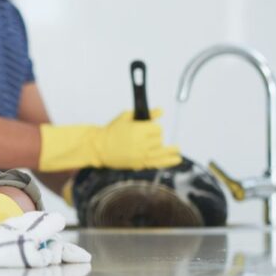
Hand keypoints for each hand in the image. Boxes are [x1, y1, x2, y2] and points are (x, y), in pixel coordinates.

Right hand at [38, 108, 180, 171]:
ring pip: (161, 152)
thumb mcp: (126, 117)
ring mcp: (141, 155)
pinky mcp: (139, 164)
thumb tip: (161, 110)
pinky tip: (176, 160)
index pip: (157, 128)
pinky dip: (168, 161)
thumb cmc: (111, 130)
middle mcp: (141, 143)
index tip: (148, 128)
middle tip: (147, 138)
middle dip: (155, 137)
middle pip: (159, 139)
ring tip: (177, 150)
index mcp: (138, 130)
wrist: (98, 147)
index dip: (153, 128)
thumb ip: (145, 114)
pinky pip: (157, 163)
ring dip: (171, 150)